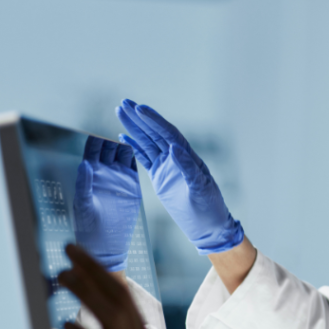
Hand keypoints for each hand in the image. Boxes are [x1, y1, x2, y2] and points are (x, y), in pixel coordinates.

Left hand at [73, 137, 141, 271]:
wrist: (107, 243)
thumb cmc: (89, 226)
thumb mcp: (83, 204)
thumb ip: (84, 184)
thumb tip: (85, 164)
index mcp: (90, 174)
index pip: (92, 151)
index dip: (96, 140)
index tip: (102, 130)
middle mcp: (104, 173)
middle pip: (109, 148)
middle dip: (113, 136)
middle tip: (120, 126)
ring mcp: (119, 178)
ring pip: (123, 154)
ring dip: (127, 143)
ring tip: (135, 131)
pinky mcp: (132, 186)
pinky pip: (135, 166)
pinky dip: (138, 156)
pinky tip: (143, 147)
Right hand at [115, 99, 243, 254]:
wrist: (207, 226)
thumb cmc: (209, 207)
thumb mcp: (200, 188)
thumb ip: (188, 168)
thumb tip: (174, 148)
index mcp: (188, 157)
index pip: (168, 134)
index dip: (154, 120)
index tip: (140, 108)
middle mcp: (177, 158)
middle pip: (155, 133)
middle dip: (139, 118)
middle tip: (123, 103)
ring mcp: (167, 167)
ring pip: (147, 143)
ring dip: (134, 128)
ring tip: (119, 112)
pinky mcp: (160, 177)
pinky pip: (144, 158)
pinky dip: (133, 147)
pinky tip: (123, 136)